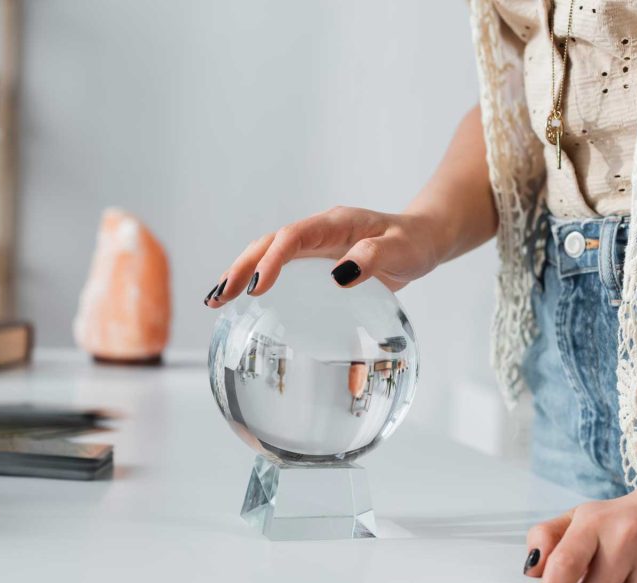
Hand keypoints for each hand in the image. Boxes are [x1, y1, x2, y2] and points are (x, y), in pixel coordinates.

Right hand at [204, 206, 443, 306]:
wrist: (422, 239)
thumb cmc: (413, 244)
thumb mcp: (401, 251)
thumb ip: (373, 259)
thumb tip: (339, 276)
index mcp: (335, 224)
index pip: (292, 238)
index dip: (270, 261)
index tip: (254, 288)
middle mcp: (318, 232)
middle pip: (268, 244)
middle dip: (240, 268)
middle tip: (218, 298)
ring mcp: (314, 247)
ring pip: (267, 255)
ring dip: (240, 274)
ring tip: (215, 301)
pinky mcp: (315, 263)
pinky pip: (281, 270)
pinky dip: (258, 282)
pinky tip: (243, 305)